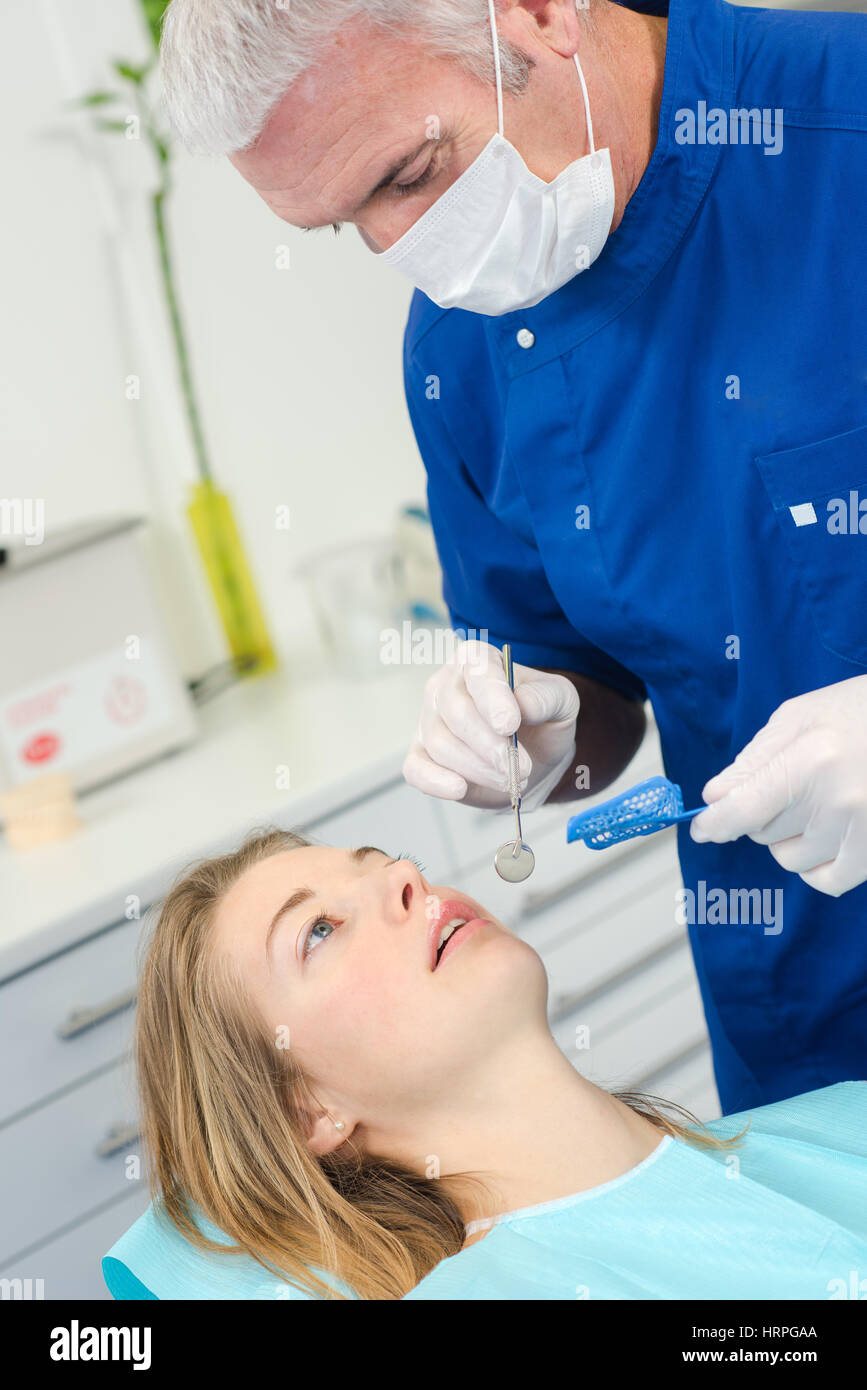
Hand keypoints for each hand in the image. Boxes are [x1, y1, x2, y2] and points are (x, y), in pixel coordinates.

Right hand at [403, 639, 579, 809]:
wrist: (533, 754)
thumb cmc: (541, 719)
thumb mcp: (561, 700)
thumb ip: (547, 697)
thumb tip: (524, 704)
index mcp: (478, 659)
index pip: (476, 669)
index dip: (491, 697)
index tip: (509, 724)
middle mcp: (446, 684)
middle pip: (456, 712)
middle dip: (490, 745)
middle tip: (520, 767)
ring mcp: (429, 719)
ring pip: (441, 744)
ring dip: (478, 768)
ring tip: (509, 779)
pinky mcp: (422, 754)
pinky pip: (416, 768)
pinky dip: (435, 781)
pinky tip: (459, 788)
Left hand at [690, 675, 866, 895]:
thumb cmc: (859, 710)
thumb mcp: (798, 716)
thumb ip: (754, 759)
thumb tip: (716, 798)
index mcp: (810, 761)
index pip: (744, 810)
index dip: (714, 824)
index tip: (701, 829)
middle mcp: (836, 803)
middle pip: (762, 832)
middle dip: (761, 813)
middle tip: (791, 782)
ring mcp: (862, 831)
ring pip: (789, 858)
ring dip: (788, 838)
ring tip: (815, 803)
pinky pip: (827, 881)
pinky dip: (815, 866)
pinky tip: (823, 839)